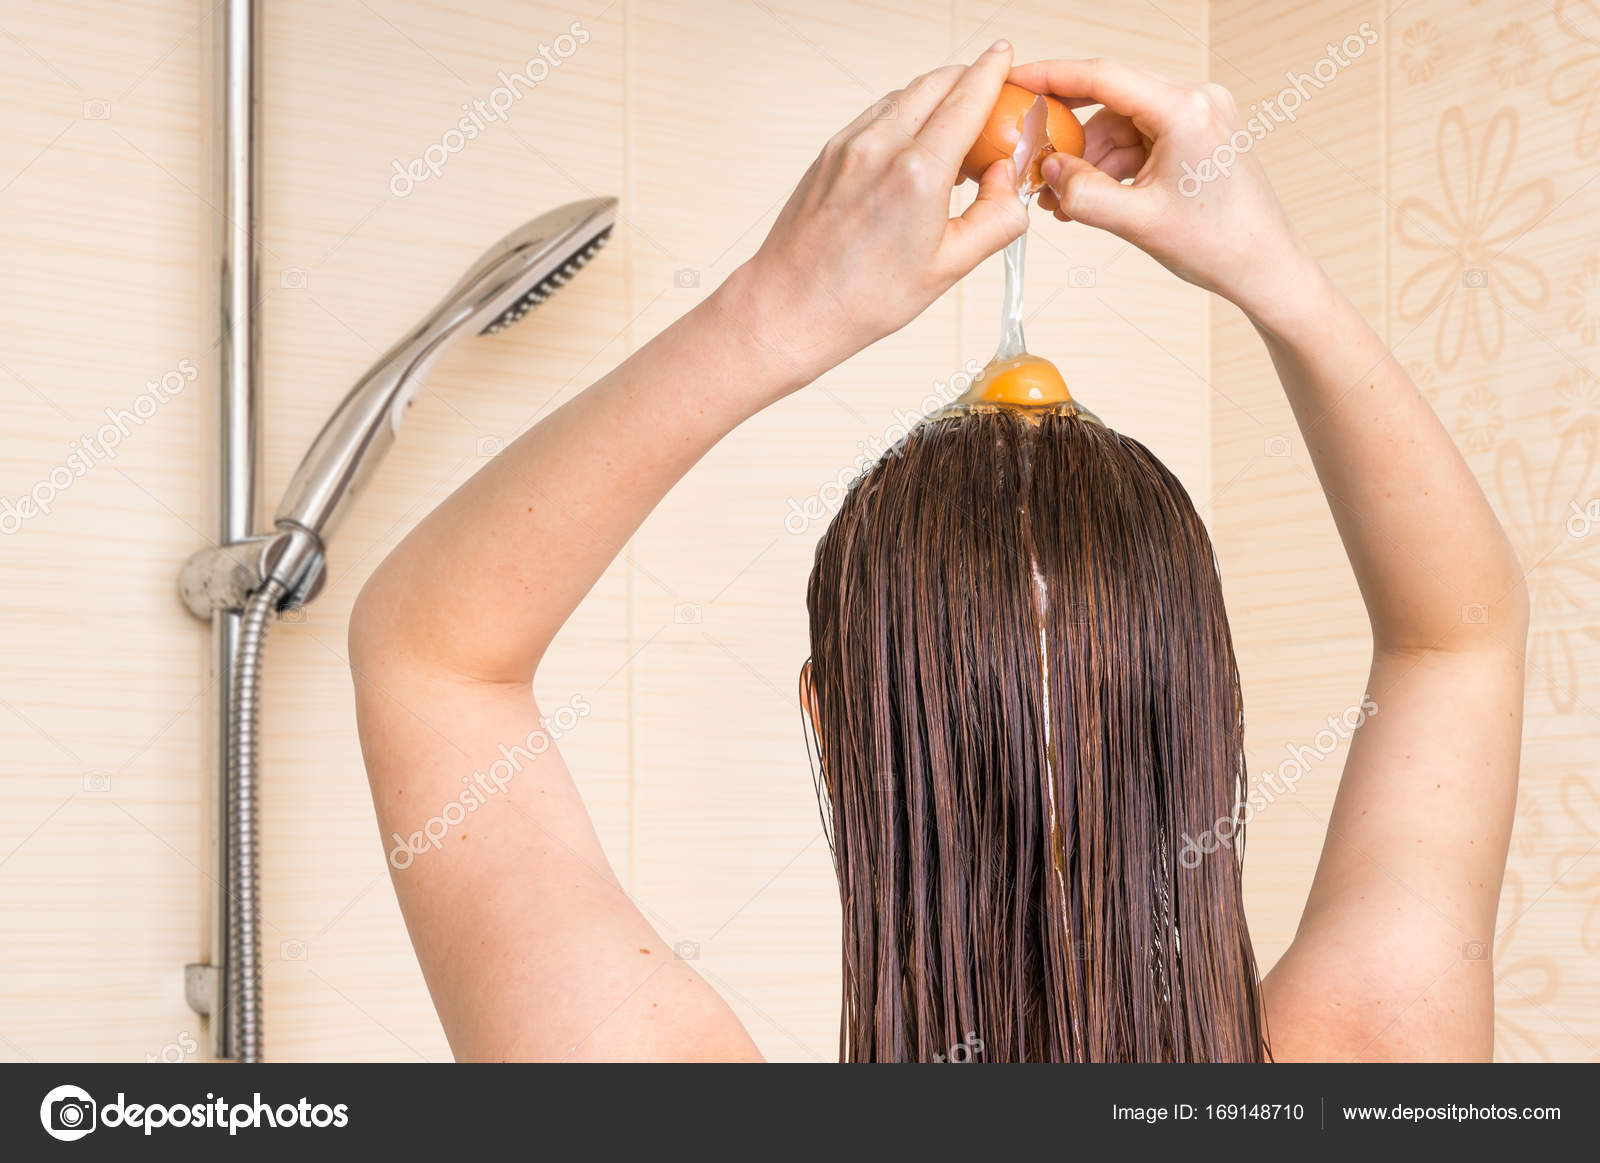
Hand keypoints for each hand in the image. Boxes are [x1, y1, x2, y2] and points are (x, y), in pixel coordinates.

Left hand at [725, 42, 1029, 390]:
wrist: (792, 306)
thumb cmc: (863, 297)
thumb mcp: (950, 267)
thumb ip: (995, 218)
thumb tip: (1010, 182)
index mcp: (918, 173)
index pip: (966, 98)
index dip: (992, 71)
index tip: (1006, 56)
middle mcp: (880, 147)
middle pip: (935, 83)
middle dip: (967, 79)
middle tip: (990, 96)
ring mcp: (849, 145)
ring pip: (903, 96)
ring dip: (935, 99)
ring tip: (953, 135)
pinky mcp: (829, 152)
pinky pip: (876, 116)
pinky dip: (904, 117)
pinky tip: (914, 151)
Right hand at [1013, 58, 1318, 320]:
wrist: (1264, 266)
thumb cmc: (1219, 244)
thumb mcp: (1138, 222)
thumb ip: (1084, 193)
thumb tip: (1048, 170)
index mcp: (1185, 110)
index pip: (1103, 76)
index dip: (1052, 76)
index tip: (1016, 80)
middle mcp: (1196, 101)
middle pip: (1110, 102)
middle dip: (1069, 136)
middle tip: (1032, 161)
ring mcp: (1198, 117)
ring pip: (1121, 126)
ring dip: (1089, 160)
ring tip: (1059, 199)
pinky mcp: (1196, 136)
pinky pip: (1139, 141)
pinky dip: (1111, 167)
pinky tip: (1088, 197)